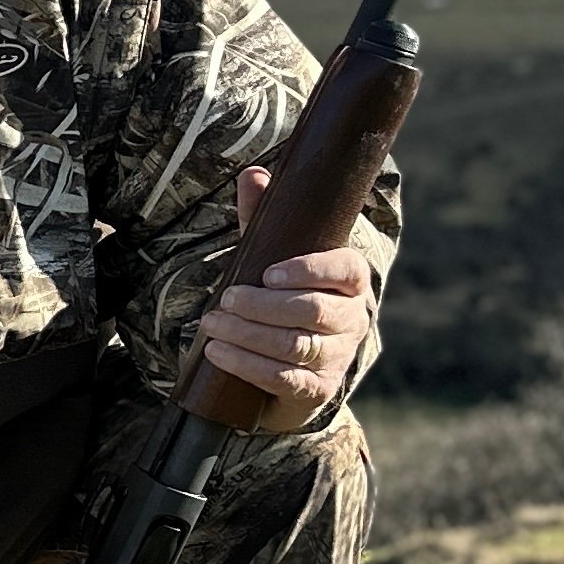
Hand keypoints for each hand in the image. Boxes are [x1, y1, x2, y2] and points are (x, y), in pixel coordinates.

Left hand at [201, 165, 377, 425]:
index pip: (344, 270)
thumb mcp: (272, 257)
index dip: (309, 270)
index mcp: (350, 282)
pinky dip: (246, 364)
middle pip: (311, 311)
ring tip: (212, 323)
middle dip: (262, 305)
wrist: (292, 365)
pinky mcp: (316, 389)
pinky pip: (283, 378)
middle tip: (225, 298)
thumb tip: (255, 174)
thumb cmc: (281, 299)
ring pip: (294, 345)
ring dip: (247, 334)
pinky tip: (217, 352)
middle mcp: (352, 319)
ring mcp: (337, 356)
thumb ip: (265, 219)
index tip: (269, 273)